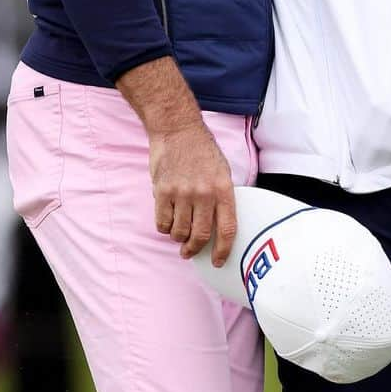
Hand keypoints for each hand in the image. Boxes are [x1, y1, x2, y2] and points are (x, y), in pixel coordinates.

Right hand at [149, 124, 237, 264]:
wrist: (177, 130)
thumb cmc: (202, 151)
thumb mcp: (222, 171)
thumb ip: (222, 197)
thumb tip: (219, 226)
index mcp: (223, 189)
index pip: (228, 228)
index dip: (224, 250)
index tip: (218, 262)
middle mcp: (204, 193)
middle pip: (201, 235)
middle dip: (194, 249)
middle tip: (189, 252)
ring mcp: (182, 193)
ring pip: (179, 232)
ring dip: (178, 237)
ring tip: (178, 232)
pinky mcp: (162, 191)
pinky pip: (162, 222)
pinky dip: (164, 227)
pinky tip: (167, 219)